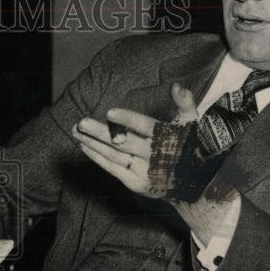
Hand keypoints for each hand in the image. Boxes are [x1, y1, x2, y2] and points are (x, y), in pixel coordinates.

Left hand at [72, 82, 197, 196]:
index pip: (147, 127)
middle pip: (124, 143)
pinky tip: (84, 145)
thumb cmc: (188, 146)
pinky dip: (97, 157)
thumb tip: (176, 85)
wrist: (193, 184)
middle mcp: (155, 157)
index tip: (110, 112)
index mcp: (168, 139)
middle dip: (101, 133)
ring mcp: (144, 172)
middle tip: (81, 122)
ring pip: (114, 156)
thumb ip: (185, 103)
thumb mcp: (192, 124)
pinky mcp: (135, 183)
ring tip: (76, 130)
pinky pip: (113, 168)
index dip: (128, 120)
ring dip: (93, 143)